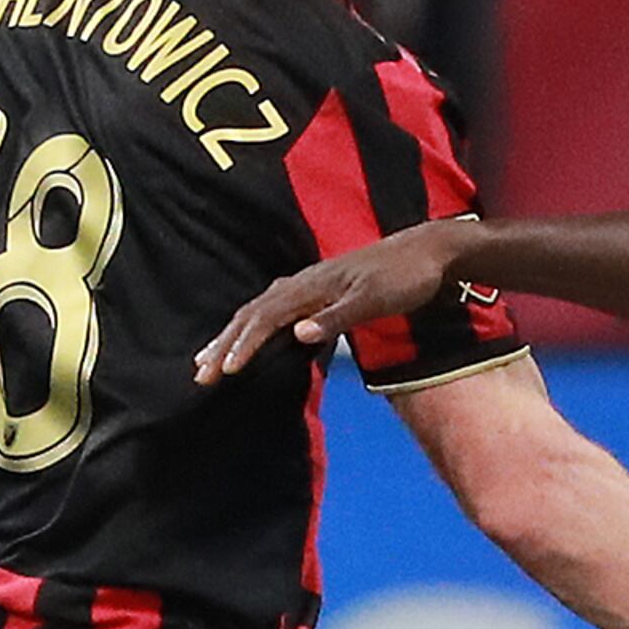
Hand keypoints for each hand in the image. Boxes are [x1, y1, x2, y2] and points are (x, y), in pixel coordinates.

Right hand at [193, 219, 477, 384]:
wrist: (428, 252)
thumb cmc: (406, 278)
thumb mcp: (376, 300)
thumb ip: (337, 317)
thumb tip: (298, 334)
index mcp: (312, 285)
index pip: (266, 317)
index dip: (244, 345)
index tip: (225, 371)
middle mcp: (304, 283)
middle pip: (253, 314)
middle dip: (224, 345)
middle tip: (200, 376)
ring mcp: (309, 285)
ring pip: (259, 310)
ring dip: (232, 336)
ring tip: (208, 360)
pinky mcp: (319, 290)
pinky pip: (273, 308)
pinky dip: (252, 325)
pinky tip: (248, 336)